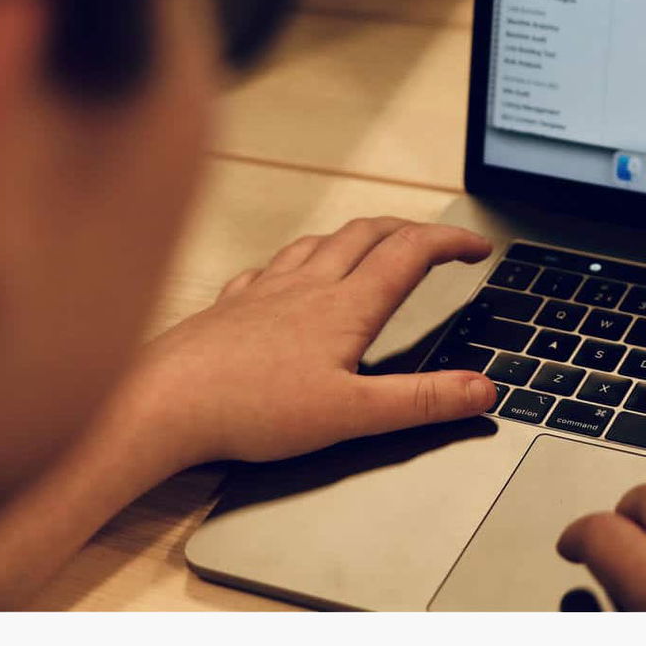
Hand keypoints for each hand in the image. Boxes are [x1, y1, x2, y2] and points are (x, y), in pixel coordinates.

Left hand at [123, 216, 495, 473]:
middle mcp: (305, 287)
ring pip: (318, 244)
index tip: (477, 247)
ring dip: (354, 236)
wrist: (165, 402)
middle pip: (366, 235)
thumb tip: (481, 389)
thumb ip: (422, 402)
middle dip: (408, 230)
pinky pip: (268, 270)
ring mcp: (264, 292)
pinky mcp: (229, 307)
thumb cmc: (251, 409)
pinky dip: (293, 263)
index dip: (451, 244)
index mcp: (344, 308)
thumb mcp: (353, 415)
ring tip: (370, 243)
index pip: (410, 255)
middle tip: (434, 240)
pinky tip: (286, 277)